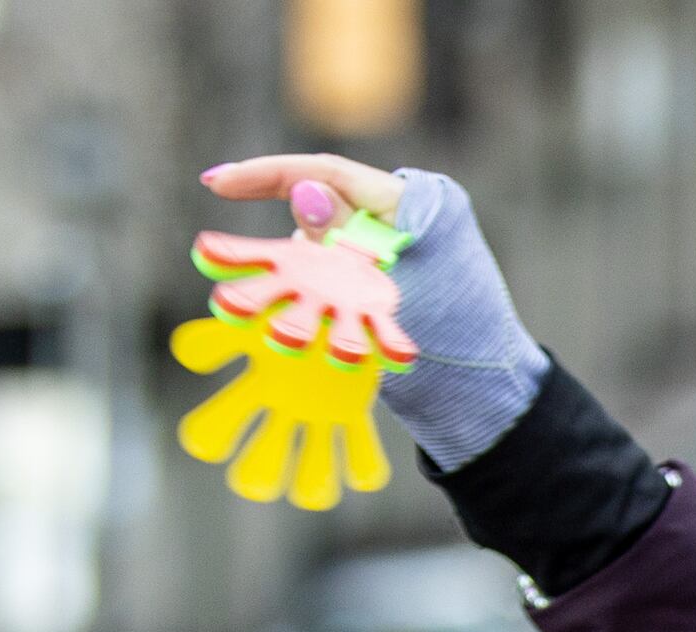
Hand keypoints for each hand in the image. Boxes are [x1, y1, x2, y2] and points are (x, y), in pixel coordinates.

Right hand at [171, 309, 395, 508]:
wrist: (339, 283)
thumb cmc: (290, 297)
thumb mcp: (255, 311)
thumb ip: (222, 333)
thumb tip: (183, 357)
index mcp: (256, 383)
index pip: (218, 421)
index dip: (210, 439)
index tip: (209, 447)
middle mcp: (284, 406)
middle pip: (261, 459)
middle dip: (256, 475)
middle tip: (257, 482)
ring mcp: (319, 411)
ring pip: (313, 465)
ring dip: (313, 482)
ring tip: (314, 489)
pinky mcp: (354, 410)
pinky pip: (361, 451)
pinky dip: (363, 468)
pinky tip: (363, 473)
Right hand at [201, 157, 546, 469]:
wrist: (486, 393)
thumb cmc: (459, 330)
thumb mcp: (403, 278)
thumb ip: (350, 236)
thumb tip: (304, 190)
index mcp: (409, 205)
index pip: (328, 173)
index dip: (269, 175)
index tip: (216, 183)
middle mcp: (388, 229)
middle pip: (312, 222)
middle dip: (263, 245)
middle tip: (209, 257)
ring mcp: (376, 269)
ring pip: (313, 268)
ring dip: (276, 289)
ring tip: (235, 307)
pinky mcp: (367, 307)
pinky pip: (324, 300)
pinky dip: (297, 312)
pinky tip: (270, 330)